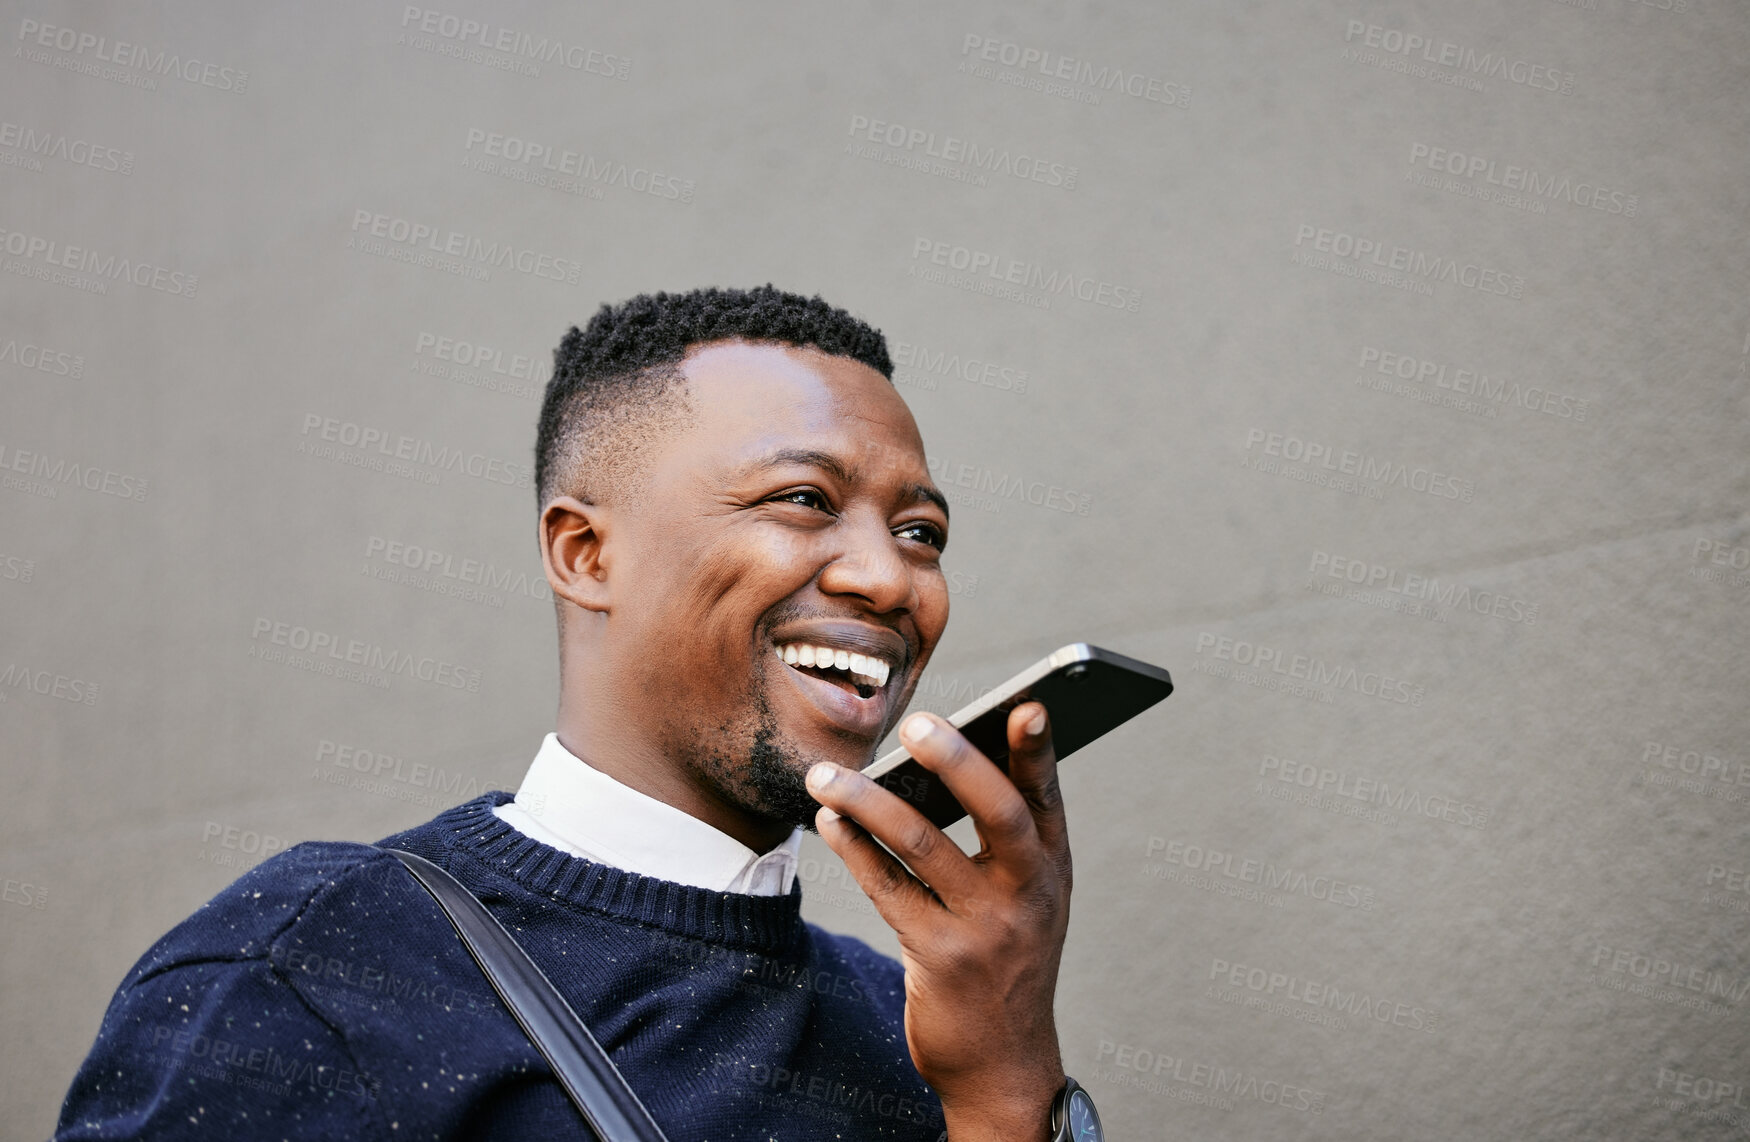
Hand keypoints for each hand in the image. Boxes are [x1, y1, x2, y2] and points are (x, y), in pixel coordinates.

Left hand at [806, 702, 1069, 1141]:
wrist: (1002, 1063)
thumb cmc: (1007, 959)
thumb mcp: (1028, 899)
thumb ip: (1005, 839)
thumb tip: (945, 756)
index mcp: (1054, 868)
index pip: (1048, 797)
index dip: (1039, 750)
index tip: (1027, 704)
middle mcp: (1029, 894)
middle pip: (1000, 813)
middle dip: (958, 762)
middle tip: (915, 724)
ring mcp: (987, 928)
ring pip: (924, 845)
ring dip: (869, 801)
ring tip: (825, 775)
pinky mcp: (940, 958)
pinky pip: (887, 889)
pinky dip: (854, 848)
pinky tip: (830, 821)